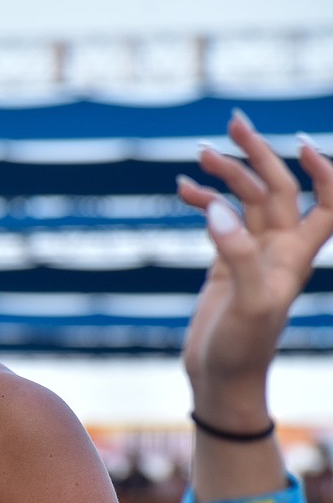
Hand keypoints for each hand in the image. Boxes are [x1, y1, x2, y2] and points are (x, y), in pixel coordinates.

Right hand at [177, 111, 332, 419]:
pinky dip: (203, 202)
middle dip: (258, 154)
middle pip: (278, 189)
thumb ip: (236, 255)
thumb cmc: (243, 348)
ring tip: (200, 154)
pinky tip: (183, 191)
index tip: (296, 144)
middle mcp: (278, 249)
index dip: (321, 170)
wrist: (220, 379)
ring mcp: (250, 254)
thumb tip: (217, 210)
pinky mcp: (223, 264)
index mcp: (296, 255)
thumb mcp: (247, 304)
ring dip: (227, 174)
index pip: (326, 201)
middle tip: (232, 123)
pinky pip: (218, 221)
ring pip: (245, 201)